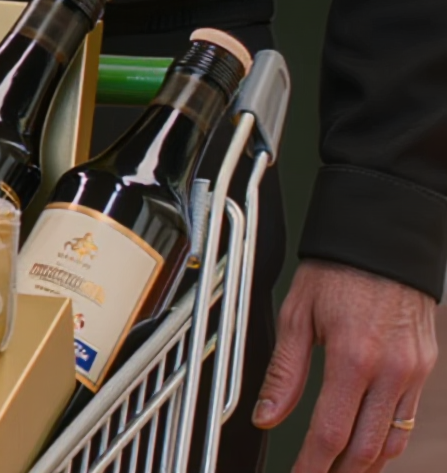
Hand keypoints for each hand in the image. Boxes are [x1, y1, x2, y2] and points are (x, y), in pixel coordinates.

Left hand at [256, 260, 437, 472]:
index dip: (312, 465)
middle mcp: (390, 372)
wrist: (383, 241)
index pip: (330, 432)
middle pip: (365, 448)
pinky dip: (389, 444)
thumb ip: (284, 371)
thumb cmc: (336, 270)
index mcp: (352, 357)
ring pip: (392, 443)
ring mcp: (413, 374)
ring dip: (367, 467)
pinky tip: (370, 451)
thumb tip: (266, 416)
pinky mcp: (425, 370)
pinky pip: (408, 421)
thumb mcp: (297, 313)